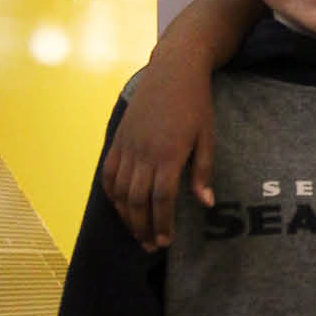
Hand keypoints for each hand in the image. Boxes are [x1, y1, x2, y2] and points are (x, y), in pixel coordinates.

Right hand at [102, 80, 217, 251]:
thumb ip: (202, 172)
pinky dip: (112, 194)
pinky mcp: (118, 138)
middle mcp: (144, 153)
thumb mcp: (207, 137)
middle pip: (138, 201)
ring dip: (127, 216)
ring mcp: (127, 146)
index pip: (162, 199)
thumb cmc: (196, 104)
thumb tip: (205, 204)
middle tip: (151, 246)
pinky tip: (120, 207)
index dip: (162, 223)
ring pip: (120, 191)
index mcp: (168, 154)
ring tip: (137, 233)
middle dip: (143, 227)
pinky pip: (109, 173)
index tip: (166, 242)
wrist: (173, 70)